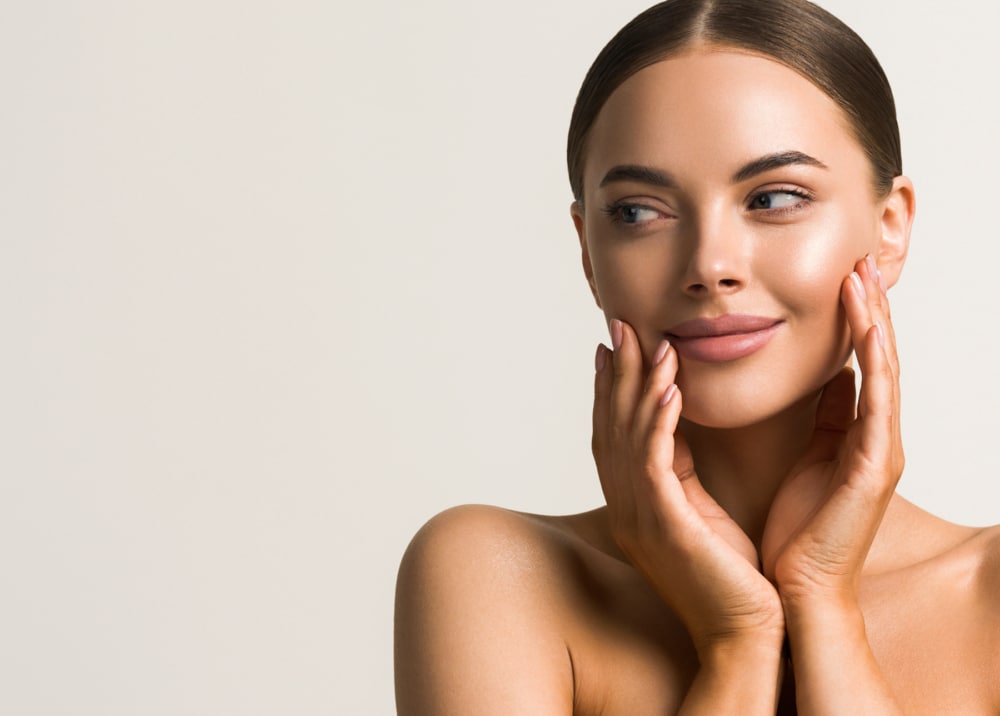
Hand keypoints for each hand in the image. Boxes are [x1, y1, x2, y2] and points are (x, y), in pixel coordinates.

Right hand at [593, 319, 783, 651]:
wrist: (745, 634)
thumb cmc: (732, 578)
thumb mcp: (701, 513)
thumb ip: (684, 473)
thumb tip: (681, 430)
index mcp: (635, 505)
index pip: (614, 435)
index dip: (611, 389)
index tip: (615, 348)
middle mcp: (627, 508)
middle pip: (612, 426)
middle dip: (616, 373)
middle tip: (619, 326)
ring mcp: (640, 518)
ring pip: (629, 436)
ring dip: (636, 384)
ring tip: (647, 342)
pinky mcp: (665, 525)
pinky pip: (655, 462)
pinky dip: (657, 421)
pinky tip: (667, 388)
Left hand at [761, 255, 903, 604]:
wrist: (798, 589)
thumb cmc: (798, 530)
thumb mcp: (809, 459)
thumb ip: (824, 419)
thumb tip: (830, 378)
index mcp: (857, 435)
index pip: (859, 363)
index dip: (853, 319)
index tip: (840, 275)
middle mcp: (876, 437)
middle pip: (877, 357)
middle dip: (867, 307)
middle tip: (858, 259)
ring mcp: (882, 450)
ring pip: (883, 369)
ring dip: (873, 320)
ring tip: (862, 275)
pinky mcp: (875, 467)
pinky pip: (878, 402)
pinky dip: (874, 360)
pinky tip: (868, 326)